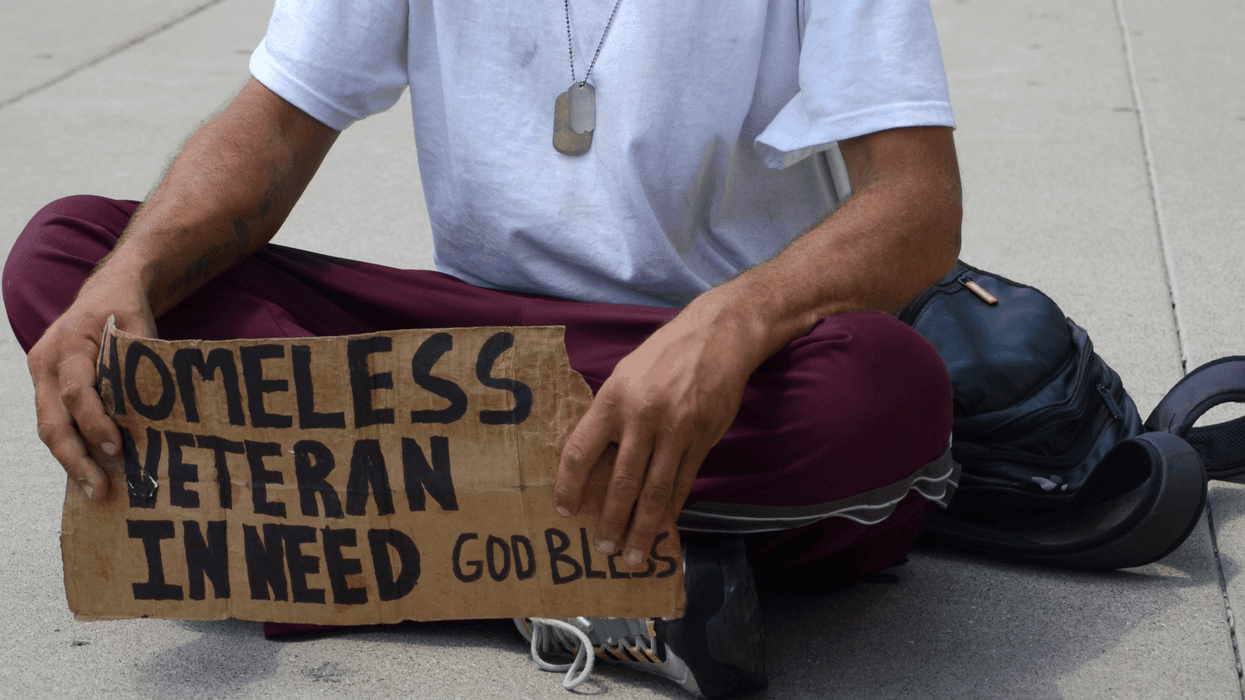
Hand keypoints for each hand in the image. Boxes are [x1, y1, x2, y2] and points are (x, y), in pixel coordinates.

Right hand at [27, 279, 156, 502]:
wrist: (104, 290)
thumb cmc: (126, 307)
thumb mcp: (139, 322)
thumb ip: (142, 358)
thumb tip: (153, 405)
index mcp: (69, 345)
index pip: (77, 392)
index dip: (95, 423)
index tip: (118, 448)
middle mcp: (46, 363)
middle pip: (52, 420)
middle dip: (75, 459)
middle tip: (99, 491)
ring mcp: (41, 376)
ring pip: (49, 427)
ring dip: (72, 461)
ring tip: (96, 491)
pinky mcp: (46, 387)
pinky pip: (55, 423)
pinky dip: (73, 448)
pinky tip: (91, 472)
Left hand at [554, 308, 753, 566]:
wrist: (717, 338)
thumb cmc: (663, 354)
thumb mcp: (623, 374)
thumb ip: (607, 414)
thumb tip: (587, 455)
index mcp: (613, 400)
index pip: (580, 451)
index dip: (569, 486)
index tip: (565, 511)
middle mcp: (642, 418)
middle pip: (621, 482)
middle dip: (611, 521)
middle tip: (604, 549)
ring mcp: (675, 432)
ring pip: (655, 492)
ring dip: (644, 528)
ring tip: (635, 556)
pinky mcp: (702, 440)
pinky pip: (682, 483)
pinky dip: (671, 510)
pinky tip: (664, 529)